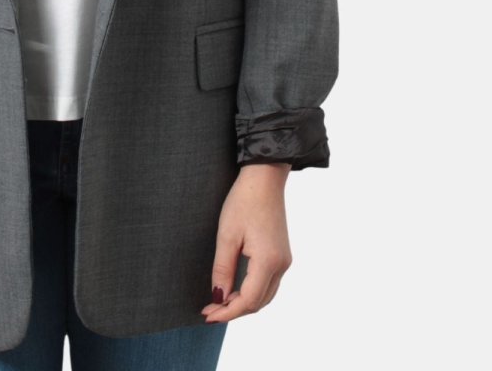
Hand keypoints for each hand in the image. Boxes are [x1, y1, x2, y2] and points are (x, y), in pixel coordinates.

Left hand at [200, 162, 291, 322]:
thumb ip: (223, 269)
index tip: (207, 315)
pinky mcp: (282, 254)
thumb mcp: (227, 235)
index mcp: (268, 261)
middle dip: (234, 310)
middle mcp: (282, 265)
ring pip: (265, 296)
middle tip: (209, 310)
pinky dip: (252, 291)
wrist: (265, 177)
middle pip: (258, 302)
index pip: (248, 300)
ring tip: (219, 302)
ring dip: (243, 302)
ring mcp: (284, 260)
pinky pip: (268, 283)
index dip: (227, 312)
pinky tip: (235, 289)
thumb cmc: (244, 201)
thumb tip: (219, 297)